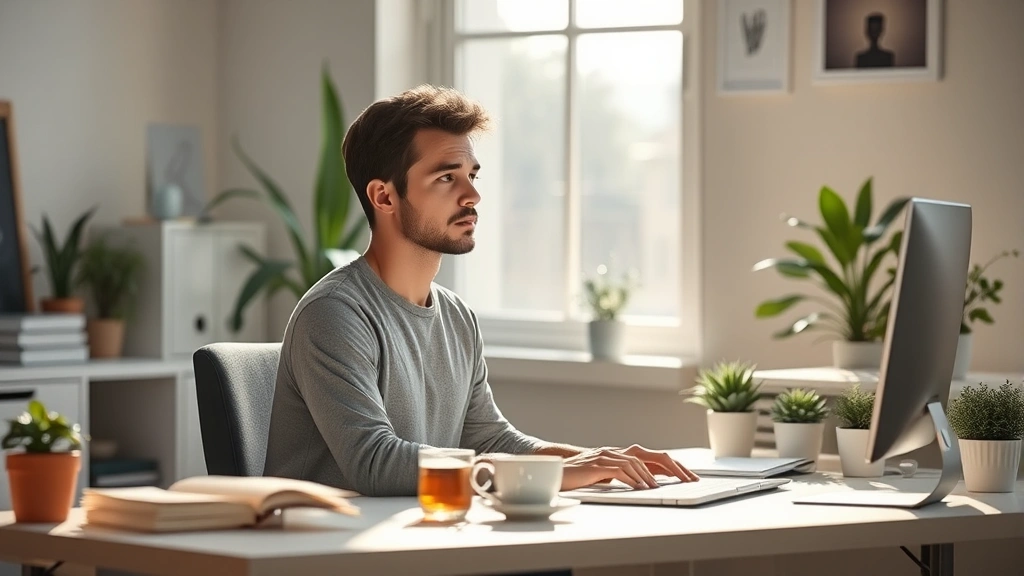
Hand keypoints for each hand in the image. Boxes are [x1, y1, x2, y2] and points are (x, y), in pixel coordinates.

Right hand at [560, 445, 698, 490]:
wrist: (556, 471)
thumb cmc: (582, 476)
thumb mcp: (607, 476)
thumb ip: (625, 475)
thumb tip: (648, 484)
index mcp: (622, 454)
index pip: (654, 457)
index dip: (673, 466)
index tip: (689, 477)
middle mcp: (617, 451)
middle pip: (651, 455)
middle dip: (672, 467)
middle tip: (688, 479)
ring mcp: (606, 456)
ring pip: (636, 462)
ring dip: (650, 476)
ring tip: (661, 488)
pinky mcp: (596, 465)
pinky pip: (619, 470)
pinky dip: (631, 479)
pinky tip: (640, 488)